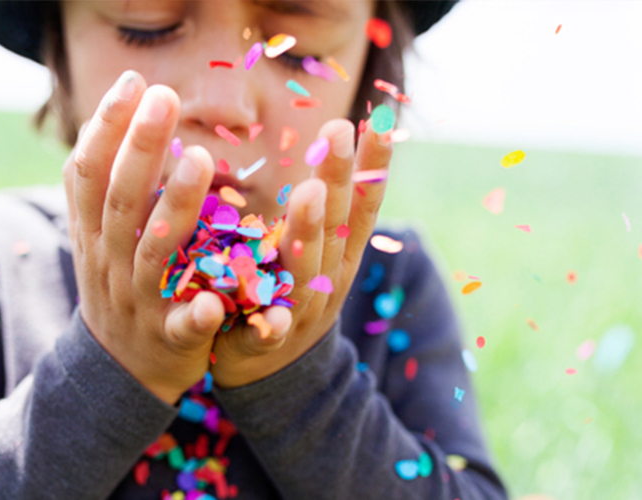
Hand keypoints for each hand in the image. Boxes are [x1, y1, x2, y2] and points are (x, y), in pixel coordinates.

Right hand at [61, 70, 227, 404]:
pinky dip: (196, 313)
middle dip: (140, 147)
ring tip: (202, 160)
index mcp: (95, 235)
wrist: (120, 373)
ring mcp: (141, 301)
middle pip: (121, 201)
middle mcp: (113, 263)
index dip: (107, 128)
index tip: (133, 81)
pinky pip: (183, 326)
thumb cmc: (121, 285)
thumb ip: (101, 185)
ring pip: (155, 253)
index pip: (89, 174)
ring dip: (176, 208)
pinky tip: (213, 300)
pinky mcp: (171, 338)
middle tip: (164, 97)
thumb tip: (108, 112)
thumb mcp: (98, 236)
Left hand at [210, 119, 393, 388]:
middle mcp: (326, 278)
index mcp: (337, 253)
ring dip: (308, 232)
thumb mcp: (306, 250)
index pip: (359, 202)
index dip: (372, 165)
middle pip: (334, 224)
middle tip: (338, 131)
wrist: (271, 377)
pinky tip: (274, 311)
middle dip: (338, 177)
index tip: (378, 118)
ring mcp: (299, 312)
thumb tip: (331, 141)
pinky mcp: (263, 342)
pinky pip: (268, 331)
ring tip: (309, 193)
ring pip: (304, 269)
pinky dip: (271, 322)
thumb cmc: (284, 294)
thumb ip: (314, 208)